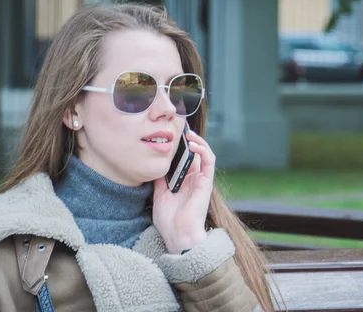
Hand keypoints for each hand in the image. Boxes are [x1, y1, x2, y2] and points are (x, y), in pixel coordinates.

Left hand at [152, 128, 214, 253]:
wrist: (178, 235)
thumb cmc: (168, 220)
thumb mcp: (158, 195)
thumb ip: (159, 179)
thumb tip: (154, 164)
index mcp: (182, 181)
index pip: (182, 158)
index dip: (179, 146)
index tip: (170, 133)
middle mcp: (193, 178)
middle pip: (193, 153)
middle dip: (187, 139)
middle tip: (178, 127)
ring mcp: (200, 180)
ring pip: (204, 154)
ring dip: (197, 141)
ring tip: (188, 133)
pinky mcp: (206, 182)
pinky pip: (209, 161)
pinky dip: (203, 150)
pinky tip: (193, 144)